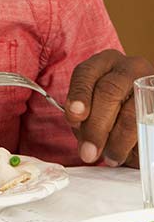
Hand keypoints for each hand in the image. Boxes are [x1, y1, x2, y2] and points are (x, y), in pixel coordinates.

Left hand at [65, 50, 153, 166]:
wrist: (143, 106)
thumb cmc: (109, 108)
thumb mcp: (93, 106)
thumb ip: (84, 118)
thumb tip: (84, 142)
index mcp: (103, 63)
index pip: (86, 74)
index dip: (79, 95)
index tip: (74, 117)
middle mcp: (128, 67)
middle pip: (109, 91)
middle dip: (96, 126)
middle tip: (89, 153)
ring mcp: (150, 82)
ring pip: (132, 110)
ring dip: (118, 140)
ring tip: (110, 158)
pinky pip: (149, 122)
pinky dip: (137, 141)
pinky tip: (129, 153)